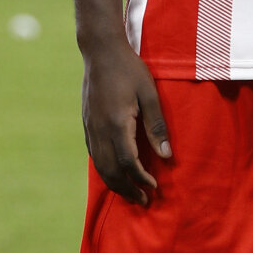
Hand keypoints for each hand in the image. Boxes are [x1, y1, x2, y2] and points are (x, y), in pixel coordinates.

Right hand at [81, 40, 171, 205]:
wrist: (101, 51)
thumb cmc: (129, 69)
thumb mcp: (149, 93)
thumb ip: (157, 125)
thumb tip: (166, 156)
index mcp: (117, 124)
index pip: (128, 163)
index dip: (141, 179)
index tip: (154, 187)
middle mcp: (100, 130)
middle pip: (111, 172)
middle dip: (127, 190)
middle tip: (144, 201)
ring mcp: (90, 128)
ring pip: (100, 166)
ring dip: (115, 184)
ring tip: (131, 193)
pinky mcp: (86, 123)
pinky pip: (94, 155)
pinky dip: (105, 170)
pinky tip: (114, 172)